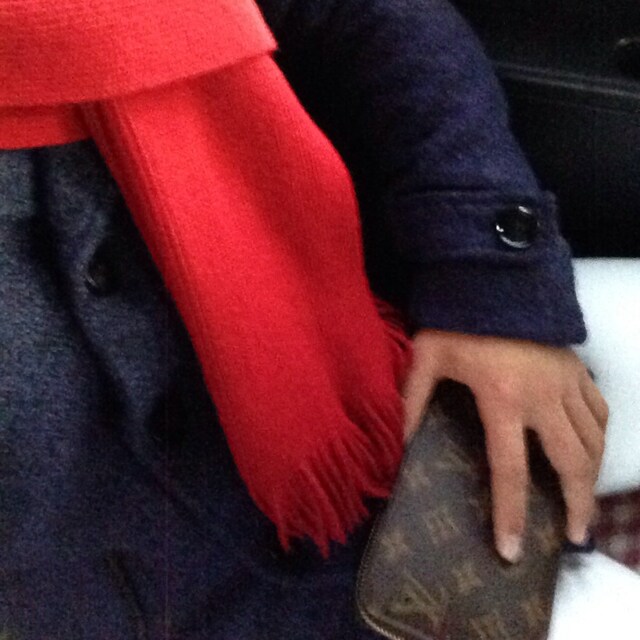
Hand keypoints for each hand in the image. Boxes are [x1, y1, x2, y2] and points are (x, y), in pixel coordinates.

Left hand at [401, 328, 608, 562]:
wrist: (494, 273)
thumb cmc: (456, 317)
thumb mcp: (426, 356)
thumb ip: (411, 400)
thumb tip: (396, 444)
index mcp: (503, 398)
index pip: (511, 469)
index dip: (510, 514)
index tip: (511, 551)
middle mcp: (544, 396)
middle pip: (571, 463)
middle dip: (576, 505)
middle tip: (572, 536)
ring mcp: (567, 381)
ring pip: (595, 439)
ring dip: (593, 475)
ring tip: (584, 503)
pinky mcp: (577, 366)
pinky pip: (600, 409)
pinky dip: (601, 435)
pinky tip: (592, 449)